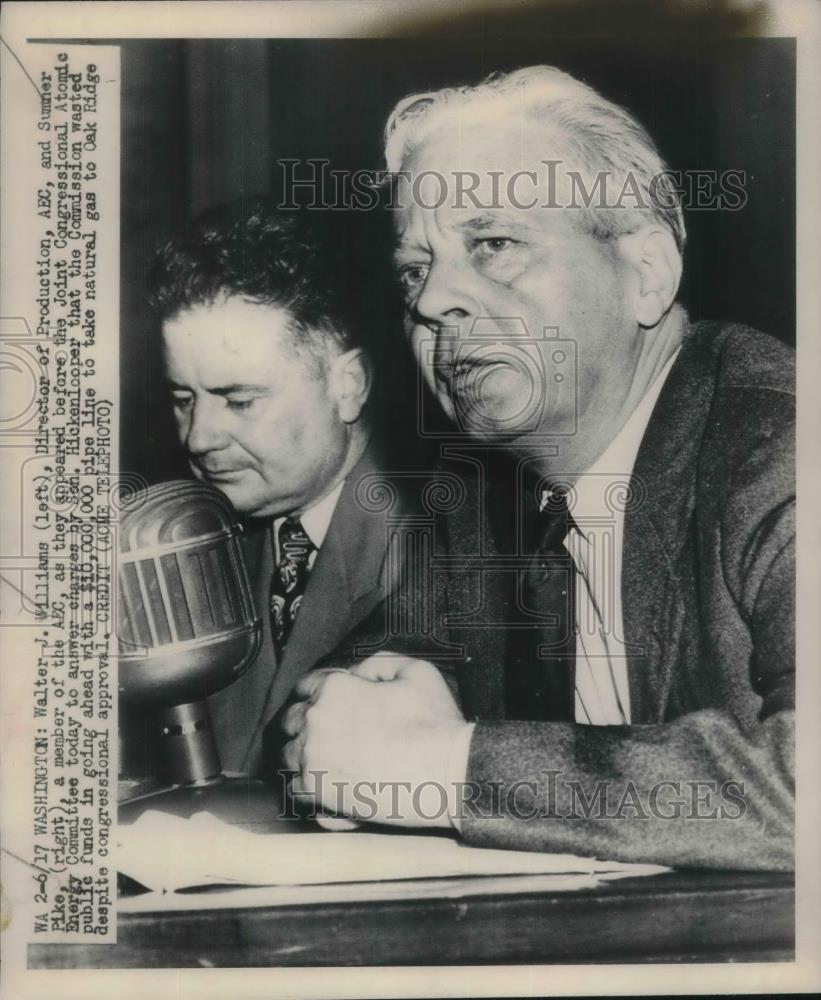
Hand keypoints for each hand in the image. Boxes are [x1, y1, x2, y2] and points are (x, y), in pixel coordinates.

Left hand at [281, 653, 469, 827]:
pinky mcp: (317, 792)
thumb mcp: (416, 671)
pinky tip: (325, 783)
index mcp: (334, 689)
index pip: (306, 685)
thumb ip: (378, 662)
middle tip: (328, 732)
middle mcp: (316, 721)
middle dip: (305, 722)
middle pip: (291, 719)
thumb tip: (358, 671)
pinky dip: (306, 785)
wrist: (446, 772)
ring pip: (288, 754)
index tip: (330, 704)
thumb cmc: (435, 723)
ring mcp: (312, 758)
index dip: (319, 692)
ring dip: (302, 754)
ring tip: (325, 759)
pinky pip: (294, 787)